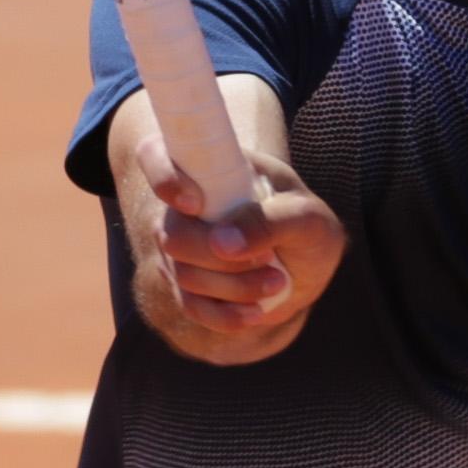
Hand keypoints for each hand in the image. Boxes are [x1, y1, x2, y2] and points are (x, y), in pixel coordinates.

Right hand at [136, 133, 346, 334]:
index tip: (193, 203)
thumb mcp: (307, 217)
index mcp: (213, 168)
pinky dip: (226, 314)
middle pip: (171, 233)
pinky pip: (191, 306)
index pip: (157, 154)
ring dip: (234, 286)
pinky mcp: (186, 286)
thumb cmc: (308, 226)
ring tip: (277, 282)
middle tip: (269, 259)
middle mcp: (186, 206)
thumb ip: (270, 221)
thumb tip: (222, 243)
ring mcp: (181, 247)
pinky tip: (256, 311)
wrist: (310, 266)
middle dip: (218, 256)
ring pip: (183, 274)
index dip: (163, 175)